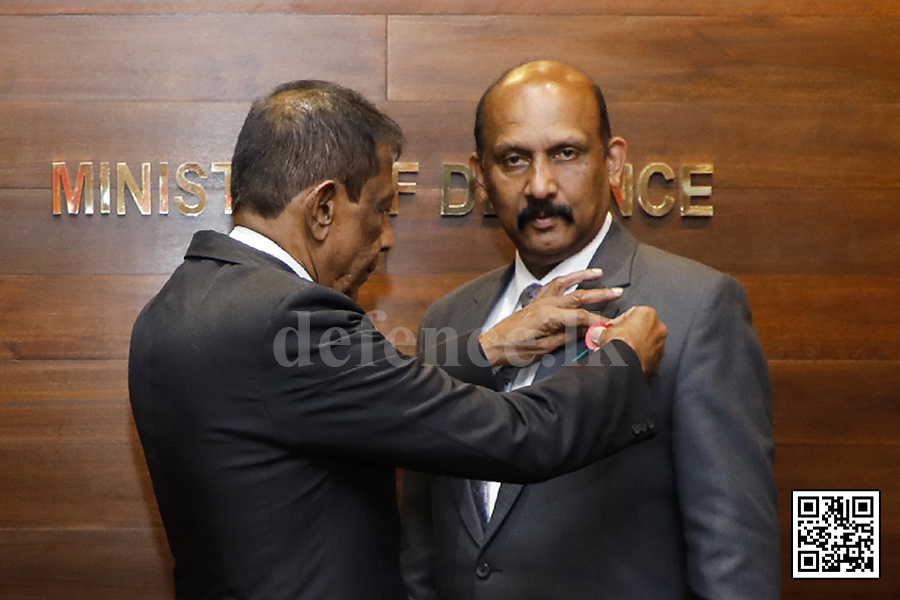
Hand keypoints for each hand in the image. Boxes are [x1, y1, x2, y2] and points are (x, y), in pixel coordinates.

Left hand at [479, 269, 623, 366]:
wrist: (493, 346)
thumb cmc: (514, 350)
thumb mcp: (544, 348)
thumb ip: (567, 337)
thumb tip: (587, 331)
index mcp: (548, 316)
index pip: (580, 316)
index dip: (597, 321)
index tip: (610, 325)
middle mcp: (545, 304)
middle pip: (578, 296)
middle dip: (600, 294)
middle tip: (617, 292)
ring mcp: (539, 300)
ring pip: (565, 284)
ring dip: (583, 277)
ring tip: (598, 273)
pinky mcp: (535, 301)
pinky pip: (553, 286)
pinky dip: (565, 280)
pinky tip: (573, 278)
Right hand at [590, 306, 666, 374]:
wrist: (625, 364)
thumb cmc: (620, 343)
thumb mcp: (604, 331)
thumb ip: (601, 330)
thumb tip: (597, 333)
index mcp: (648, 314)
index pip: (631, 313)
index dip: (618, 321)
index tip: (610, 328)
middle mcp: (658, 327)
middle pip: (641, 328)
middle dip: (628, 333)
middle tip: (615, 339)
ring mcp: (661, 345)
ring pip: (646, 342)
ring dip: (634, 345)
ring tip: (620, 351)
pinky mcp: (659, 360)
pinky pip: (648, 356)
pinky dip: (639, 357)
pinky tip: (628, 359)